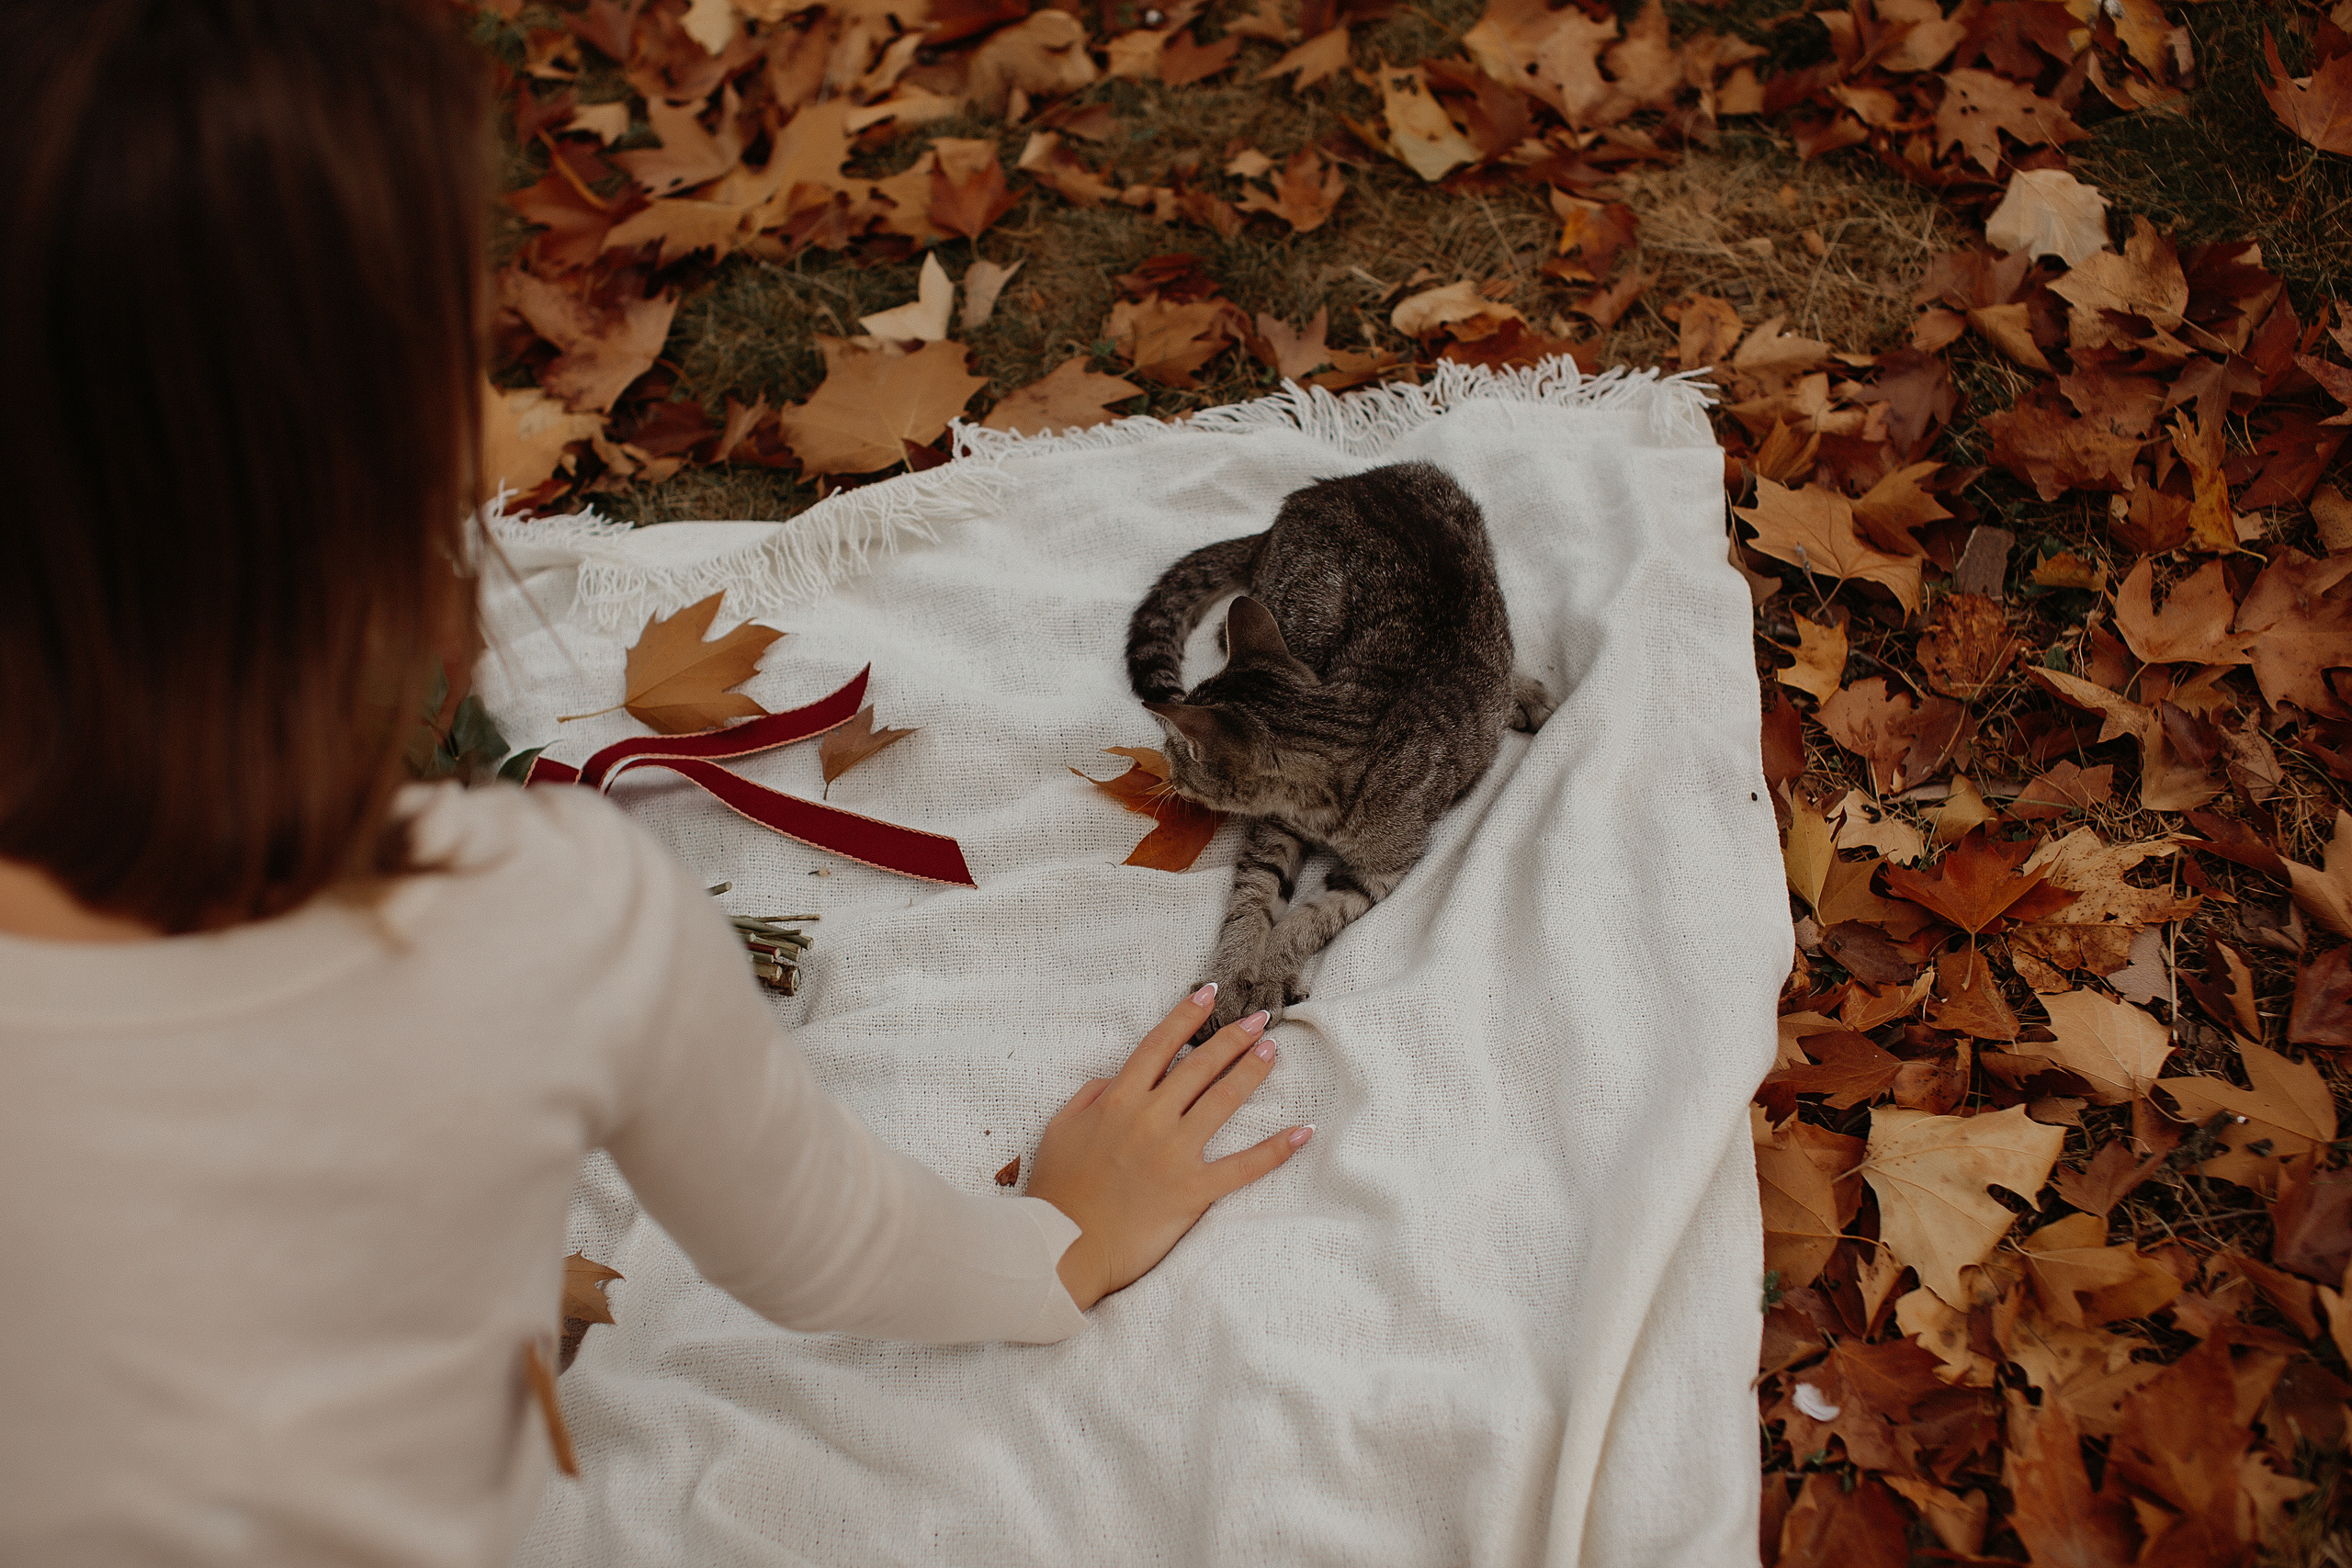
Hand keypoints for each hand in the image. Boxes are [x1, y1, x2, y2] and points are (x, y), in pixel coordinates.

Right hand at [1026, 983, 1312, 1310]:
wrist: (1061, 1246)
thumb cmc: (1057, 1191)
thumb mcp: (1060, 1130)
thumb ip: (1090, 1097)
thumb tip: (1117, 1080)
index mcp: (1118, 1100)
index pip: (1158, 1045)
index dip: (1185, 1017)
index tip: (1209, 995)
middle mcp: (1150, 1118)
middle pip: (1199, 1066)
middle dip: (1231, 1038)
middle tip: (1259, 1020)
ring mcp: (1174, 1153)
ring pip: (1222, 1101)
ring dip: (1250, 1073)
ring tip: (1272, 1052)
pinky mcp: (1193, 1191)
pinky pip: (1243, 1167)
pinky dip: (1275, 1150)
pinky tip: (1301, 1132)